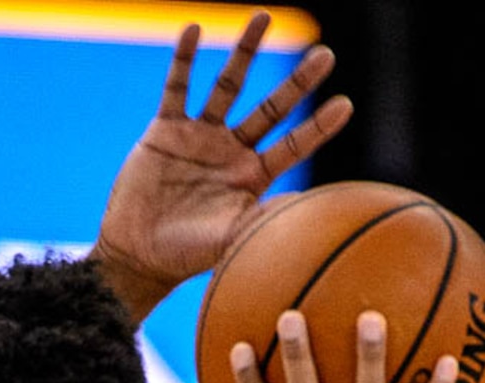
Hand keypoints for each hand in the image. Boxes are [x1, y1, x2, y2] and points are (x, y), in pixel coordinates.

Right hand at [91, 12, 352, 318]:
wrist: (139, 253)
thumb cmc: (187, 256)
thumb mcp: (229, 241)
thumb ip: (261, 223)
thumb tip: (300, 211)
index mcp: (252, 177)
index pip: (293, 146)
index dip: (318, 126)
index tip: (346, 104)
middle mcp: (231, 152)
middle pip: (271, 109)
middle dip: (298, 83)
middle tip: (326, 55)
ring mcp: (200, 137)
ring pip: (227, 87)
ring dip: (244, 53)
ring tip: (263, 17)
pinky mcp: (166, 131)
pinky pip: (176, 88)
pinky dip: (182, 60)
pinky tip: (193, 30)